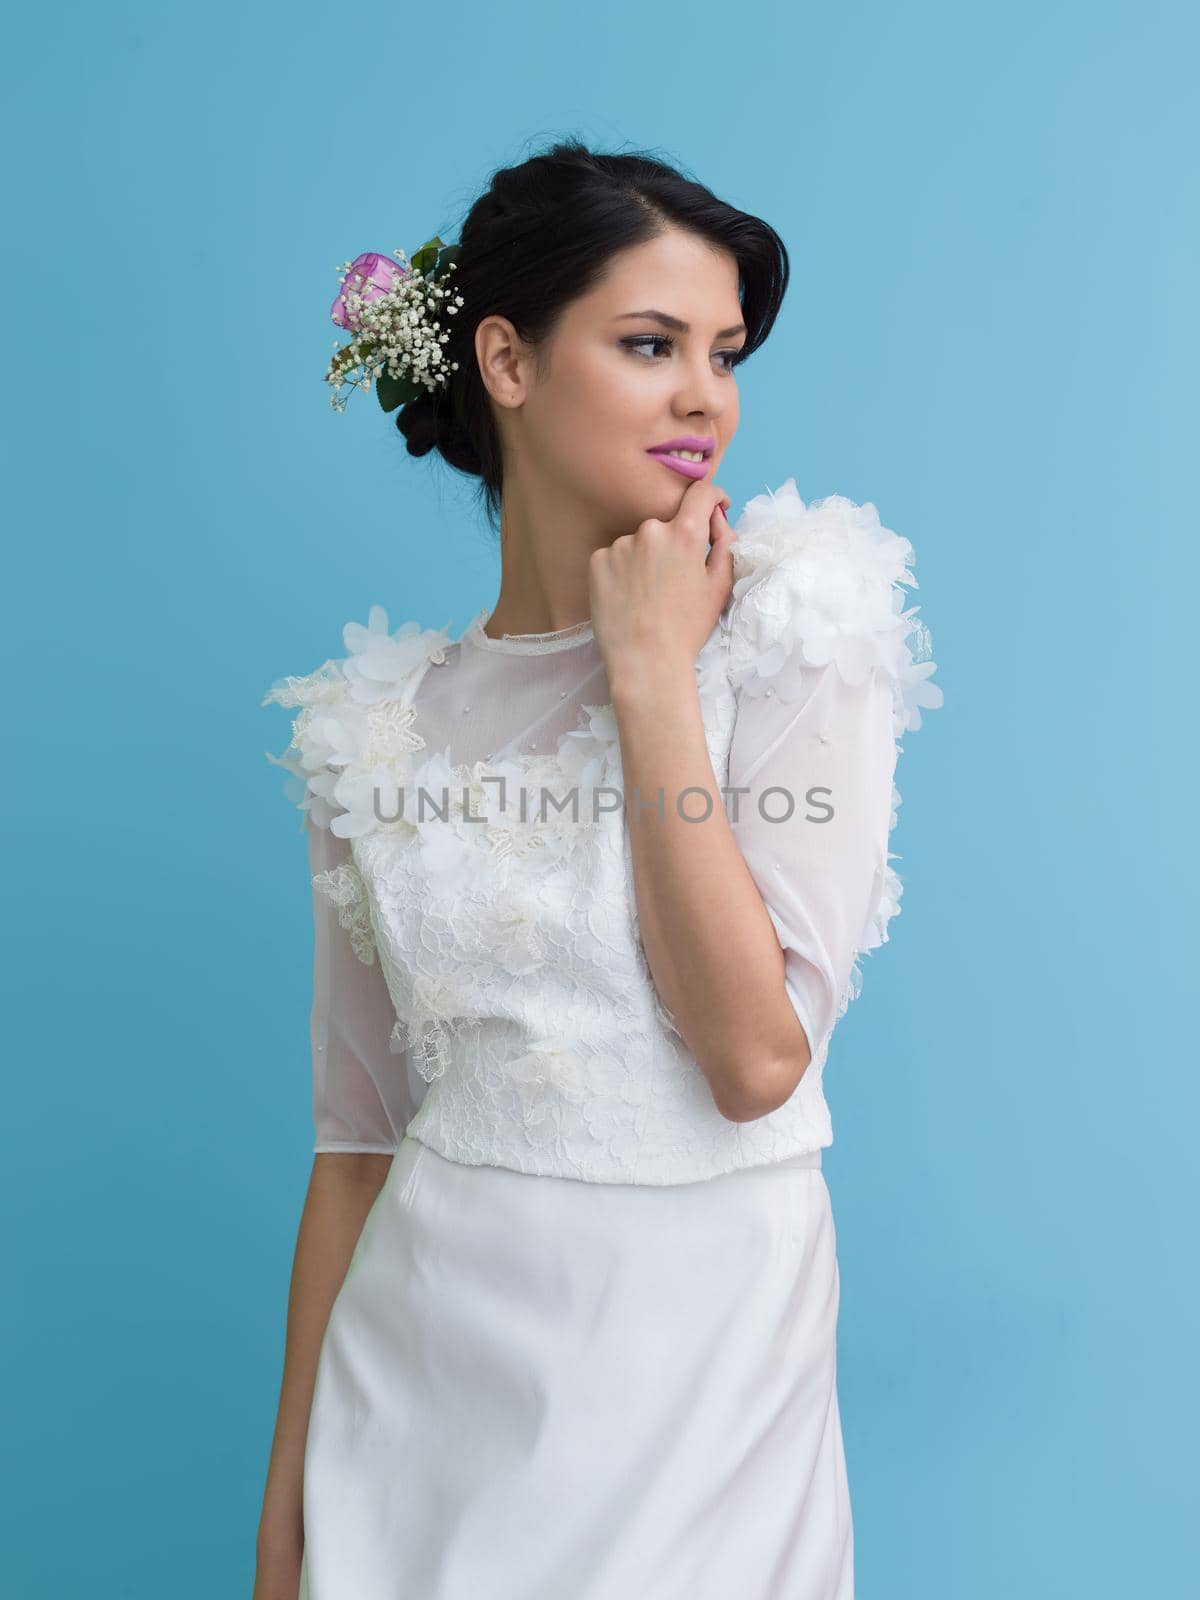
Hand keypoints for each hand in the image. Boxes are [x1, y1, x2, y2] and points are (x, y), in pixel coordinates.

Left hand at [588, 478, 735, 686]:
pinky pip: (615, 556)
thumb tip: (719, 522)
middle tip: (677, 577)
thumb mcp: (719, 587)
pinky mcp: (597, 561)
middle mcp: (650, 531)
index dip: (712, 497)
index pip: (701, 494)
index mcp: (685, 534)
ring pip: (639, 542)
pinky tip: (629, 596)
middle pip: (667, 524)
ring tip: (649, 595)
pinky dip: (623, 570)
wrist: (645, 662)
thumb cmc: (687, 628)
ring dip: (647, 557)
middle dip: (676, 541)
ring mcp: (620, 545)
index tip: (714, 507)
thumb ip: (725, 545)